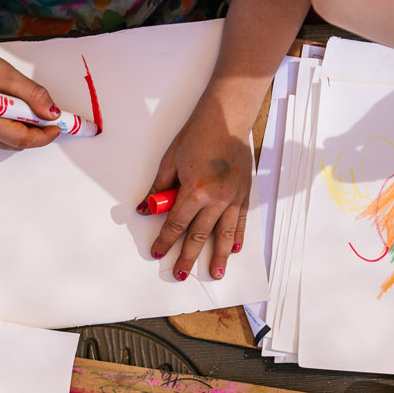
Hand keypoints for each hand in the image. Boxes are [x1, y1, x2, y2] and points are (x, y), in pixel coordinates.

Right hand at [0, 38, 62, 149]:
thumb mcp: (12, 76)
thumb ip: (34, 96)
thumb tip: (52, 114)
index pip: (21, 139)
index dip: (44, 136)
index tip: (58, 127)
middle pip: (18, 143)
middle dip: (36, 131)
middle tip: (49, 116)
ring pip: (12, 142)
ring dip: (26, 129)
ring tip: (26, 106)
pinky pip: (4, 137)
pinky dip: (15, 127)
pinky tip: (15, 110)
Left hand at [146, 96, 252, 280]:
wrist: (227, 118)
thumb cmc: (198, 135)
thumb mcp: (171, 161)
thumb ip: (160, 188)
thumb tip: (148, 208)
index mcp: (195, 191)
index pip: (176, 224)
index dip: (164, 240)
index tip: (157, 252)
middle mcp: (216, 198)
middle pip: (199, 235)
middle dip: (187, 257)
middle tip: (180, 274)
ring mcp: (233, 197)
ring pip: (224, 234)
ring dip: (217, 257)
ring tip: (214, 274)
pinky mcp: (244, 192)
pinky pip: (241, 220)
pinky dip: (237, 235)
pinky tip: (233, 249)